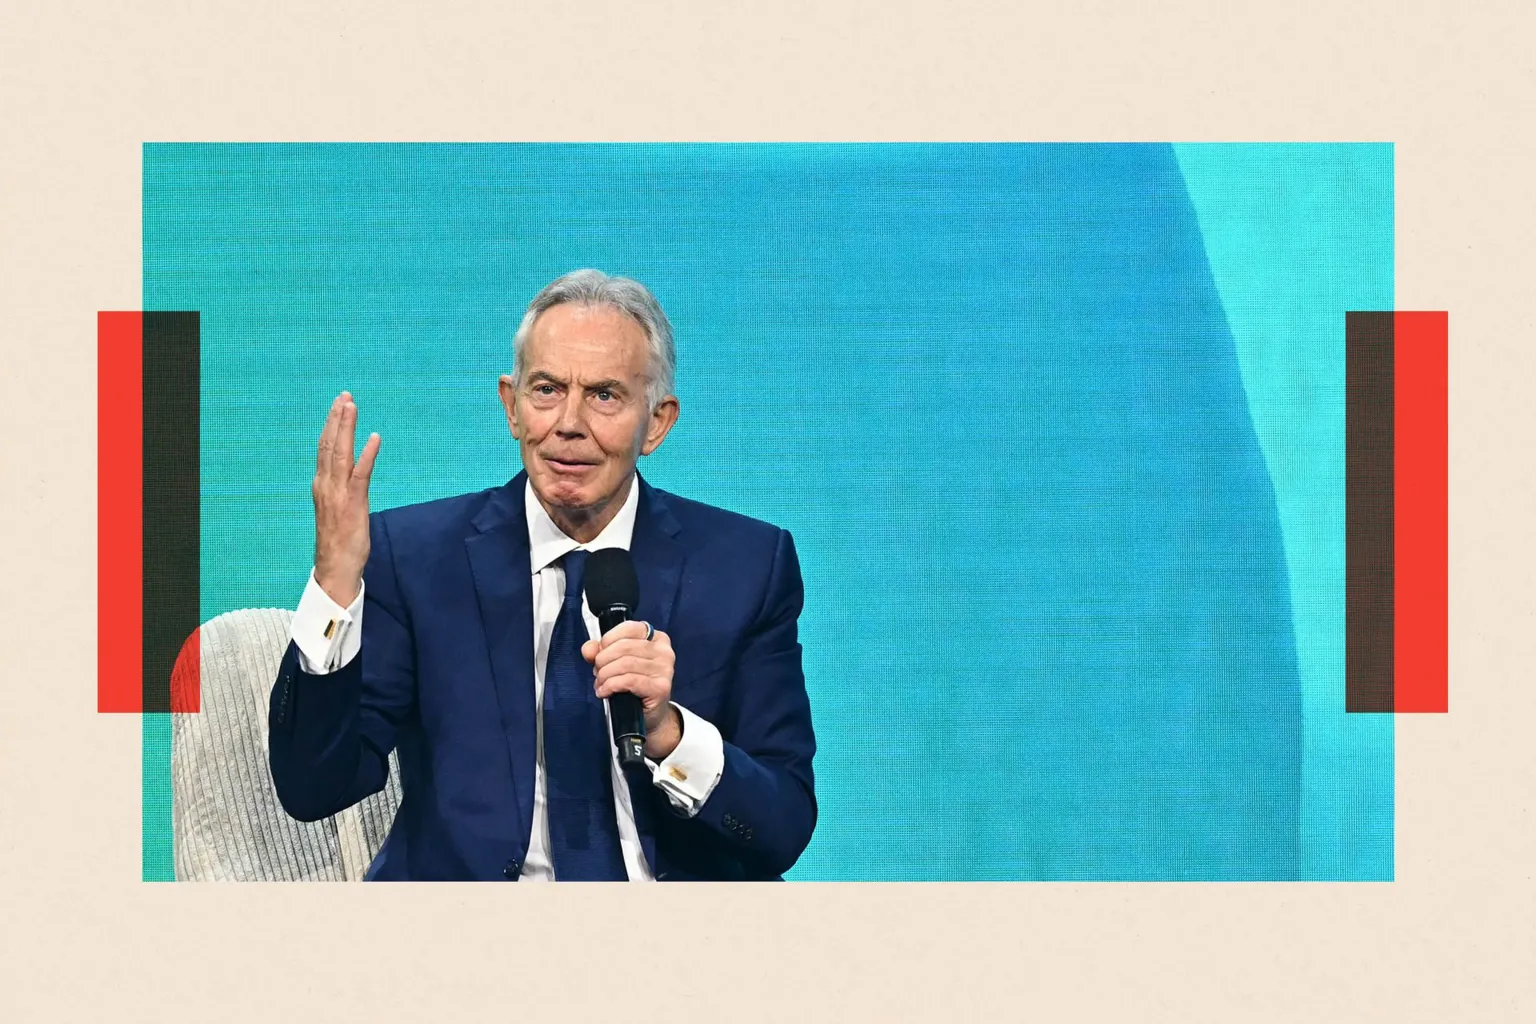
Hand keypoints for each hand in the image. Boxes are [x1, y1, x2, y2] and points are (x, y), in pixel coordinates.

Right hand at [312, 391, 379, 606]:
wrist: (335, 568)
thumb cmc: (338, 541)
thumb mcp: (337, 509)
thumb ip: (340, 489)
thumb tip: (348, 475)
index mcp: (322, 485)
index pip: (324, 449)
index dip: (331, 425)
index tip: (338, 405)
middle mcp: (326, 485)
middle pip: (329, 445)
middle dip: (337, 418)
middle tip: (344, 396)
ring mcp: (338, 494)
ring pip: (340, 454)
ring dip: (346, 428)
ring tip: (351, 406)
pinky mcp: (354, 504)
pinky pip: (361, 474)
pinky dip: (367, 454)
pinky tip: (374, 438)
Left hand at [582, 621, 680, 758]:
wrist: (650, 716)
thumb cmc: (634, 687)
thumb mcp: (616, 664)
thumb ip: (600, 652)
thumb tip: (589, 649)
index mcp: (657, 638)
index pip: (629, 628)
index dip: (608, 640)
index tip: (599, 654)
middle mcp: (664, 651)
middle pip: (624, 647)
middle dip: (603, 660)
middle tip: (598, 673)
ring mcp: (665, 670)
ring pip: (624, 664)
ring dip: (605, 675)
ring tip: (601, 684)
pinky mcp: (660, 688)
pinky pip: (628, 680)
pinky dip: (611, 685)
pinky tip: (605, 692)